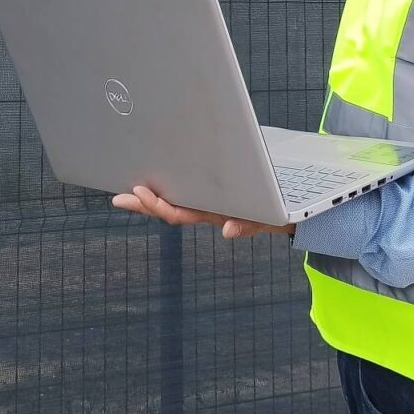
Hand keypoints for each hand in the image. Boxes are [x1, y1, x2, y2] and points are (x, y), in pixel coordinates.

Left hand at [111, 185, 295, 238]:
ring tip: (129, 191)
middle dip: (144, 204)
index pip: (181, 212)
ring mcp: (210, 201)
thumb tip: (227, 231)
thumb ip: (247, 225)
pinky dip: (169, 188)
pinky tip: (154, 183)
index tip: (140, 193)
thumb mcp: (266, 220)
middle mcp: (207, 208)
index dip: (159, 206)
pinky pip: (188, 189)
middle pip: (170, 207)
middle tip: (119, 197)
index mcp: (215, 212)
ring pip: (175, 199)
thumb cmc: (277, 213)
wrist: (293, 208)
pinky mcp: (215, 190)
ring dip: (151, 197)